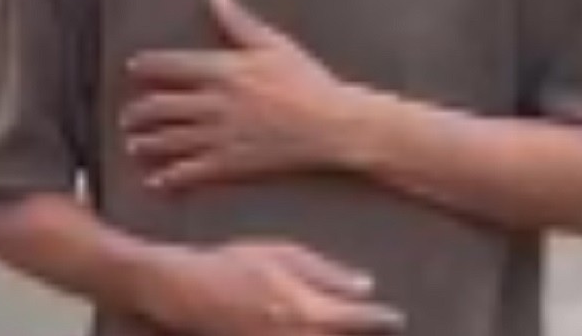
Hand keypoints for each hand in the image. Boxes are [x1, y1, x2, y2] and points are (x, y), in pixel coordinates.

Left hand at [123, 0, 360, 191]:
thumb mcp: (273, 43)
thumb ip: (237, 20)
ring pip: (169, 140)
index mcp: (223, 70)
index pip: (171, 66)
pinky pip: (190, 172)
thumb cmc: (307, 81)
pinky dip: (169, 177)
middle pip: (161, 107)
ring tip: (134, 144)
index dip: (147, 66)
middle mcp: (214, 104)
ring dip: (146, 143)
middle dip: (138, 112)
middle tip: (127, 116)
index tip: (133, 68)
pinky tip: (157, 180)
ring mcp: (220, 136)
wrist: (333, 125)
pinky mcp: (231, 165)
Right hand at [142, 241, 404, 335]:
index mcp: (304, 308)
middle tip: (384, 327)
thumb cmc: (233, 264)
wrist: (184, 290)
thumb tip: (367, 285)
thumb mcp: (281, 254)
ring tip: (352, 332)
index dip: (381, 320)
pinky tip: (315, 333)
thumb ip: (325, 272)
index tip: (397, 318)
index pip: (355, 320)